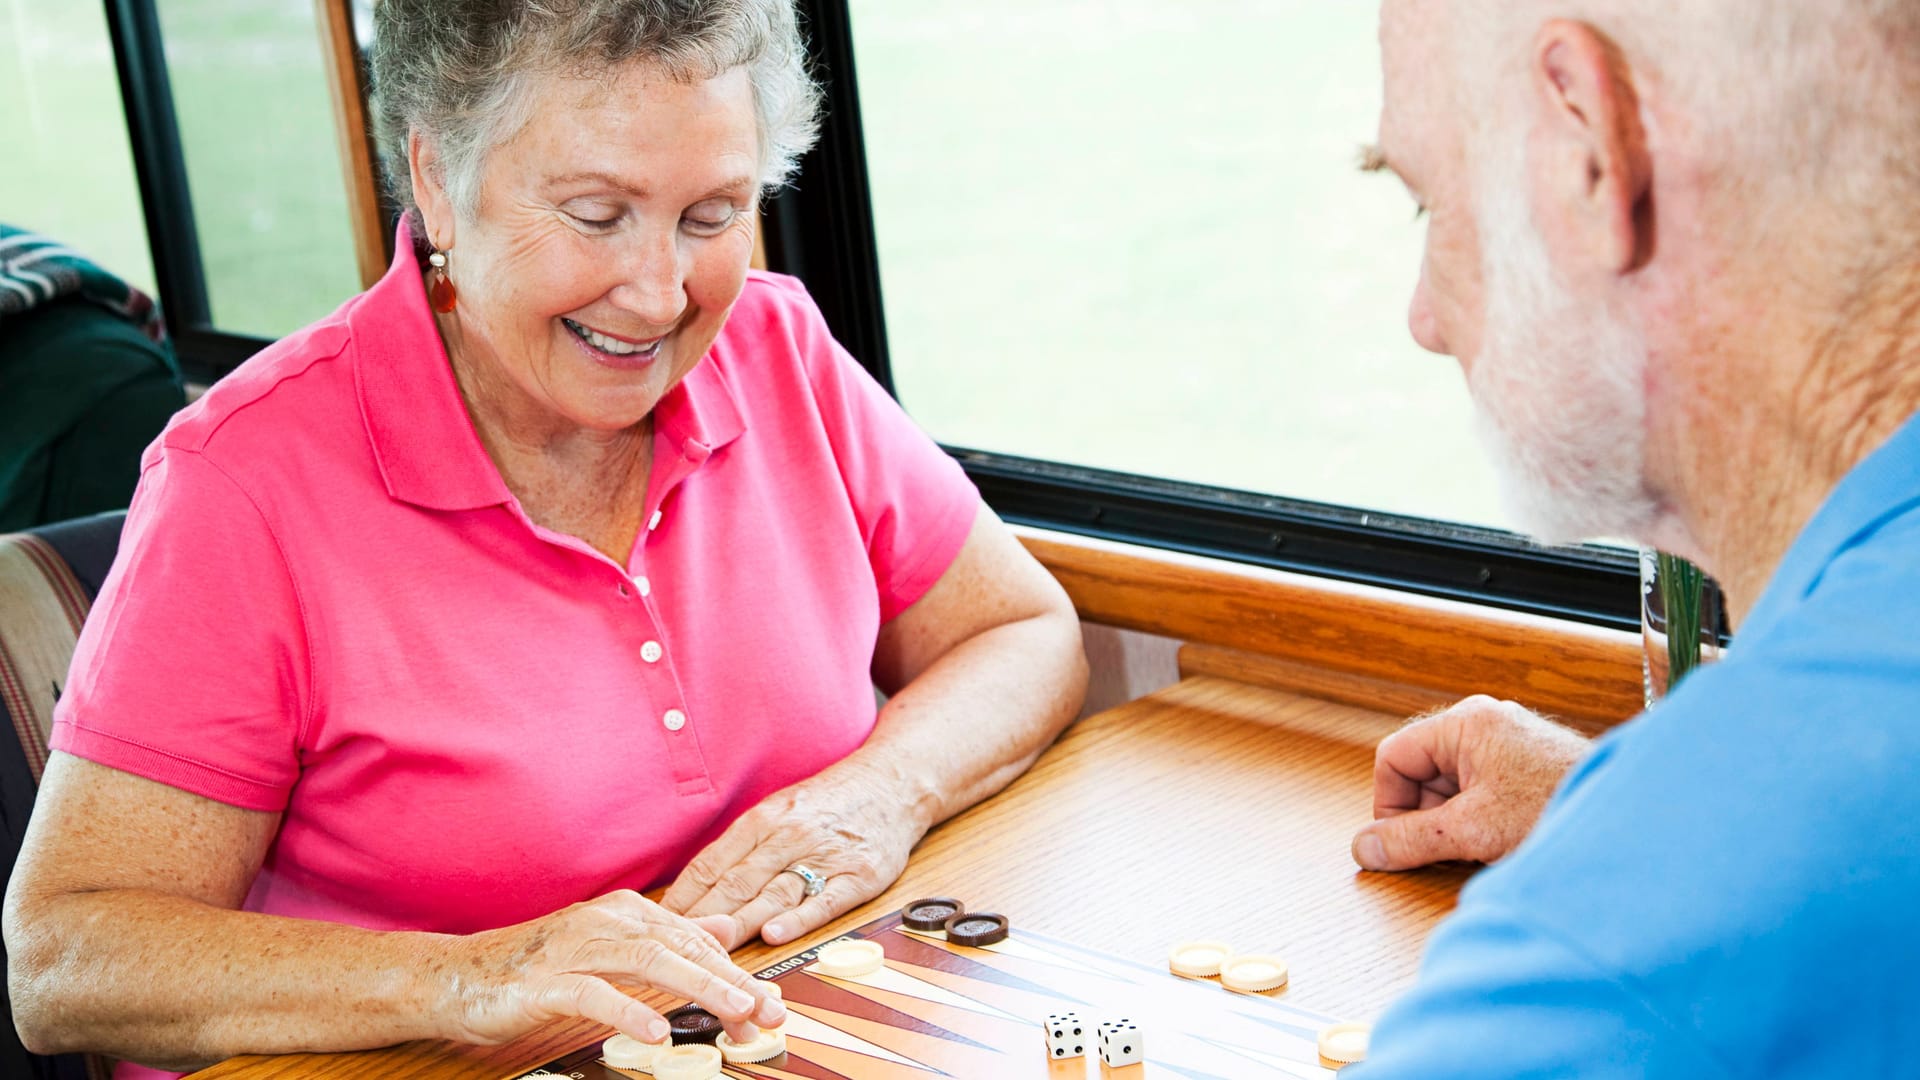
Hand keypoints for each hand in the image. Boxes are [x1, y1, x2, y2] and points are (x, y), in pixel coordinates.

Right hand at [436, 891, 783, 1047]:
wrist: (456, 976)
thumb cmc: (535, 968)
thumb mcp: (609, 949)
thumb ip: (665, 940)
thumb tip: (720, 932)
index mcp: (626, 913)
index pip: (694, 942)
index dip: (735, 974)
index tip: (767, 1006)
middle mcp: (606, 922)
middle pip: (682, 949)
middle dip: (731, 982)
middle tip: (768, 1012)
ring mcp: (574, 948)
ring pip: (649, 962)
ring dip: (698, 988)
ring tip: (735, 1013)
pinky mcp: (544, 981)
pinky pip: (593, 993)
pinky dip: (627, 1009)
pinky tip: (657, 1030)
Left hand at [661, 762, 926, 949]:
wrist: (892, 782)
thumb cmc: (830, 802)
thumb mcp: (780, 809)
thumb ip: (742, 848)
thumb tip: (696, 888)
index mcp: (764, 819)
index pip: (712, 864)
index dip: (683, 898)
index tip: (658, 925)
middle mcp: (790, 835)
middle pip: (737, 883)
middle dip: (702, 918)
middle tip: (673, 947)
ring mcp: (825, 855)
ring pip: (774, 894)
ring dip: (741, 923)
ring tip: (714, 948)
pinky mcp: (860, 874)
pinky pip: (825, 900)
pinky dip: (799, 918)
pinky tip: (776, 934)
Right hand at [1352, 695, 1589, 871]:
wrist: (1637, 824)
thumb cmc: (1561, 811)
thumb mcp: (1471, 831)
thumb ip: (1409, 840)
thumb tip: (1363, 848)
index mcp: (1467, 723)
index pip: (1394, 757)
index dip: (1387, 803)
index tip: (1397, 842)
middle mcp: (1487, 725)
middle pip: (1423, 772)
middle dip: (1426, 816)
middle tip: (1444, 850)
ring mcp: (1511, 745)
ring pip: (1453, 786)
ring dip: (1455, 822)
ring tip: (1480, 848)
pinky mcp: (1530, 768)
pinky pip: (1483, 792)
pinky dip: (1481, 820)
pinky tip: (1502, 843)